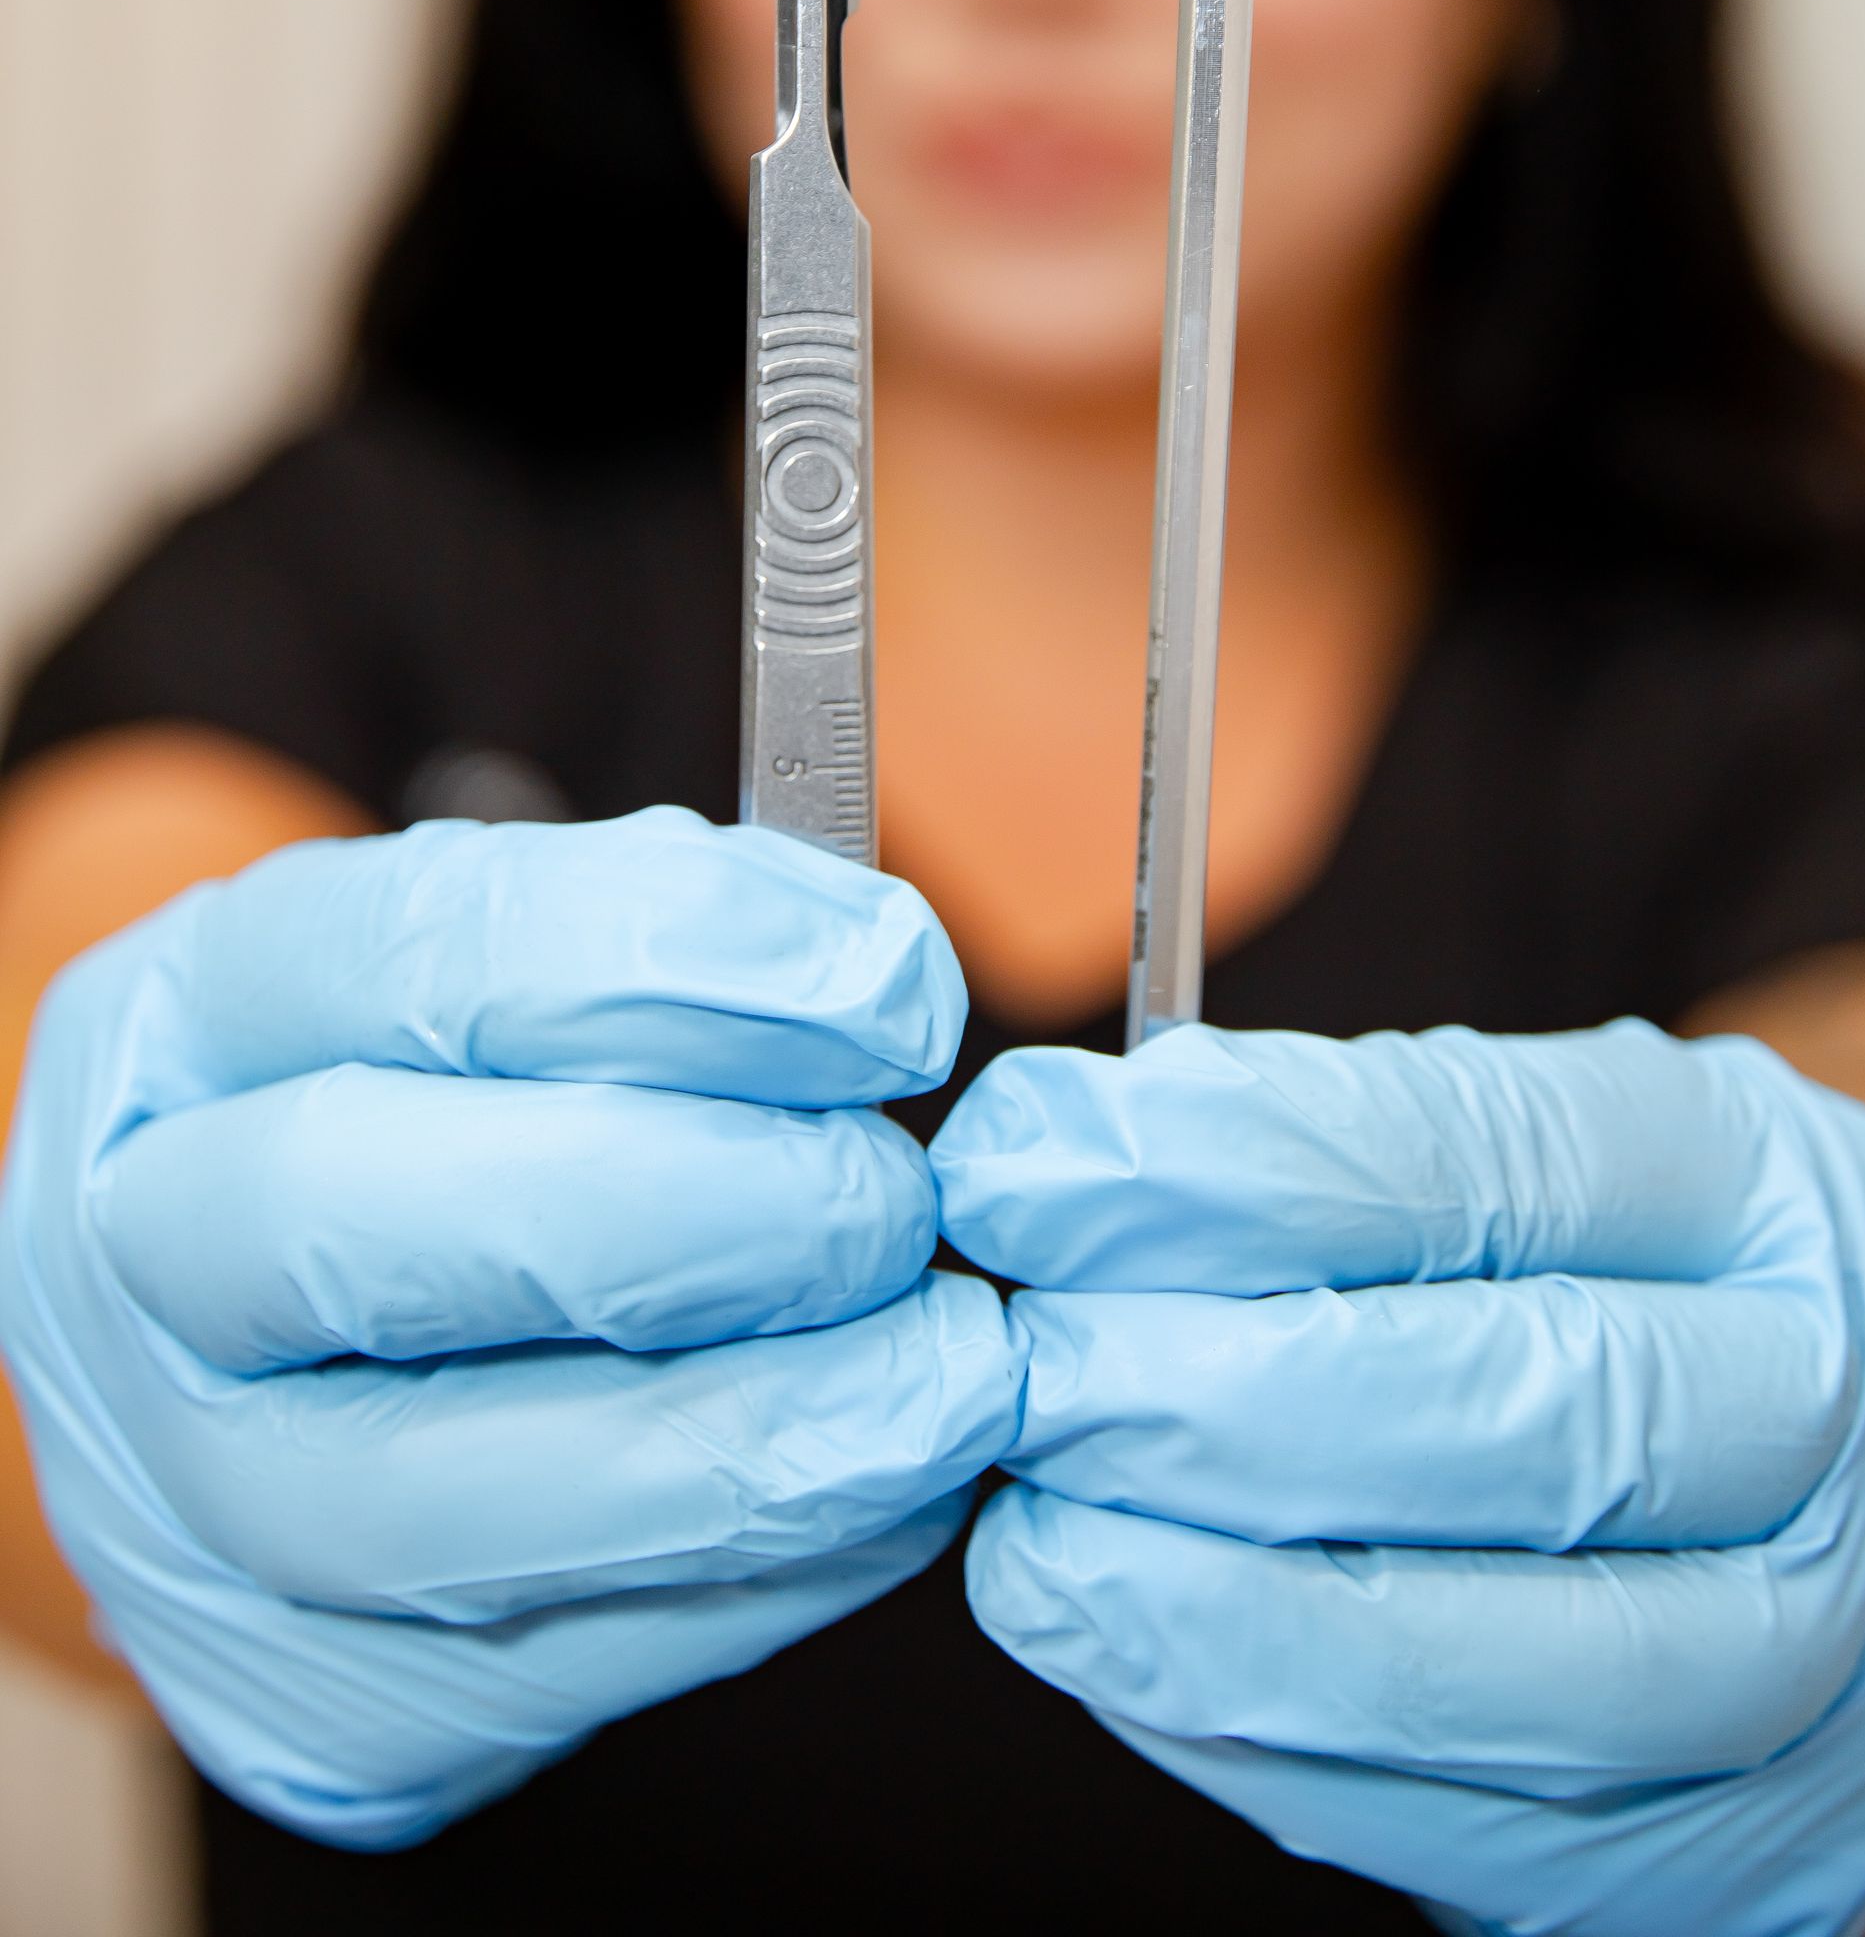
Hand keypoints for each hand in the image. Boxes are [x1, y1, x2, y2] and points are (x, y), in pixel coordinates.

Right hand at [1, 808, 1019, 1846]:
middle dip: (699, 1206)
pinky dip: (755, 1578)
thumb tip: (870, 979)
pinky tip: (884, 1484)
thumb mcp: (516, 967)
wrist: (270, 1353)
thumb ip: (668, 944)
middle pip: (371, 1218)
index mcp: (180, 1018)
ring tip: (951, 1371)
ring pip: (441, 1499)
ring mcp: (181, 1504)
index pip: (414, 953)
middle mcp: (132, 1259)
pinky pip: (539, 1668)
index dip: (681, 963)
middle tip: (899, 1200)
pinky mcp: (298, 1701)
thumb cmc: (435, 1112)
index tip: (896, 992)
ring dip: (757, 1433)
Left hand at [934, 1018, 1864, 1934]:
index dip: (1226, 1167)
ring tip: (1032, 1533)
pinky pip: (1453, 1827)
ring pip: (1472, 1651)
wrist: (1848, 1485)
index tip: (1026, 1166)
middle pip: (1500, 1413)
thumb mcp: (1543, 1158)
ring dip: (1196, 1598)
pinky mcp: (1720, 1855)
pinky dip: (1251, 1736)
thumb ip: (1338, 1150)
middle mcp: (1814, 1418)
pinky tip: (1127, 1649)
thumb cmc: (1634, 1279)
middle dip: (1198, 1391)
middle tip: (1020, 1368)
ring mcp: (1802, 1660)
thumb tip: (1065, 1163)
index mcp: (1766, 1184)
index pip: (1488, 1159)